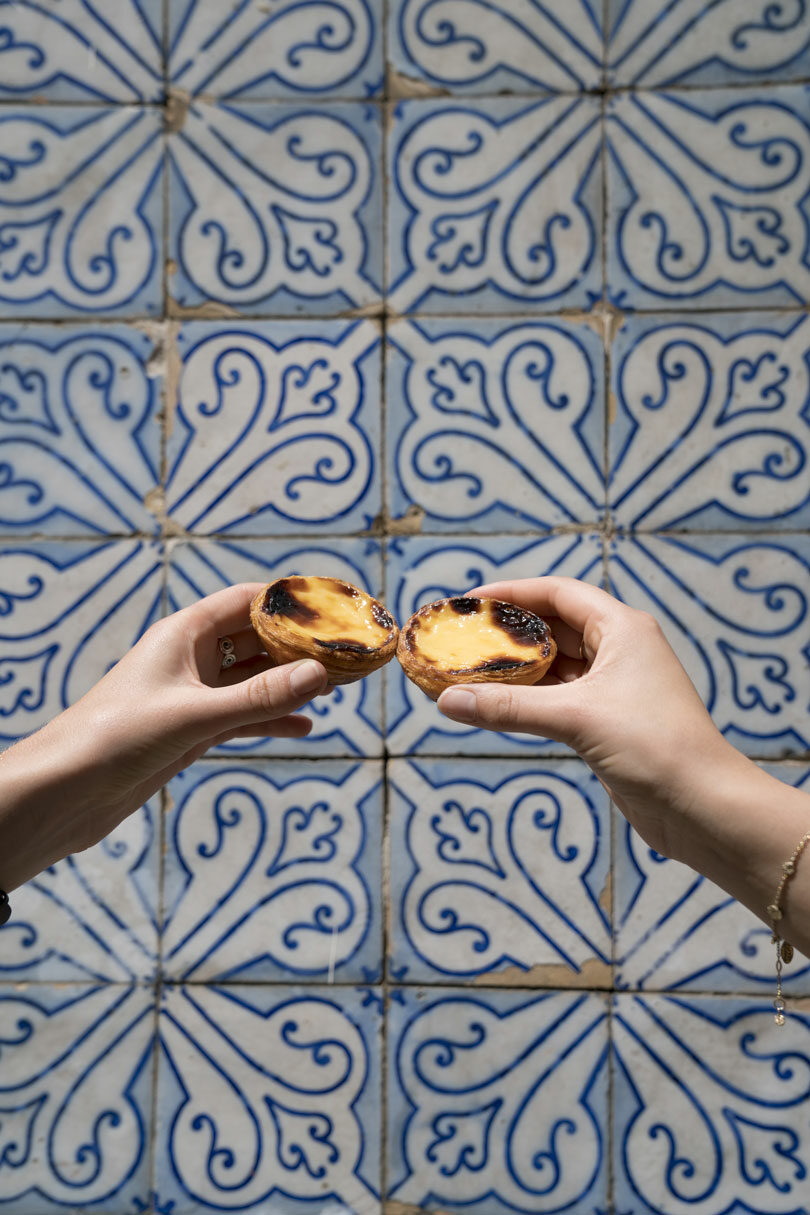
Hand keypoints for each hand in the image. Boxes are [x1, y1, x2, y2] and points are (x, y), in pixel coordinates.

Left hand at [0, 583, 329, 887]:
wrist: (67, 791)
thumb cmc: (117, 738)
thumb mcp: (195, 716)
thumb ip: (258, 697)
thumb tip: (319, 674)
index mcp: (182, 634)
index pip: (244, 600)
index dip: (287, 601)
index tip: (331, 605)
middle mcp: (189, 658)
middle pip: (255, 639)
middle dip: (298, 646)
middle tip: (345, 652)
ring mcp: (192, 695)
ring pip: (253, 680)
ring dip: (290, 682)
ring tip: (336, 687)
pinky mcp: (192, 730)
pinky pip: (243, 717)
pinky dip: (271, 719)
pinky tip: (304, 727)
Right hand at [436, 577, 738, 861]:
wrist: (703, 808)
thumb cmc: (654, 748)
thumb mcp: (576, 719)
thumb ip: (509, 708)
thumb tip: (447, 701)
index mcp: (622, 628)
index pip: (558, 593)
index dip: (512, 594)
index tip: (469, 604)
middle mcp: (620, 649)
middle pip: (553, 626)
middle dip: (508, 633)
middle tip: (461, 639)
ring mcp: (614, 686)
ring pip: (554, 665)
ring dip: (515, 669)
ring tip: (468, 671)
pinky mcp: (608, 720)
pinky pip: (558, 698)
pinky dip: (528, 699)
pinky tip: (495, 705)